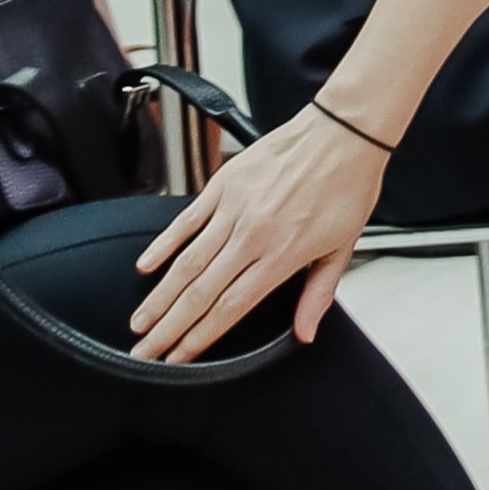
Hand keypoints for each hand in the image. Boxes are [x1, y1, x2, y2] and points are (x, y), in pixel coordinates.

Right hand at [131, 105, 382, 360]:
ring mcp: (234, 208)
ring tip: (140, 322)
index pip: (230, 308)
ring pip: (187, 262)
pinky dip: (163, 245)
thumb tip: (305, 332)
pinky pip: (186, 220)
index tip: (178, 358)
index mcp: (283, 254)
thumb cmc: (348, 185)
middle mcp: (253, 235)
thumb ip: (318, 293)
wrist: (345, 131)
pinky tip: (145, 268)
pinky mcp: (223, 184)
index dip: (199, 338)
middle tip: (144, 354)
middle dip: (168, 329)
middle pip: (200, 293)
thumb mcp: (343, 247)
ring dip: (160, 297)